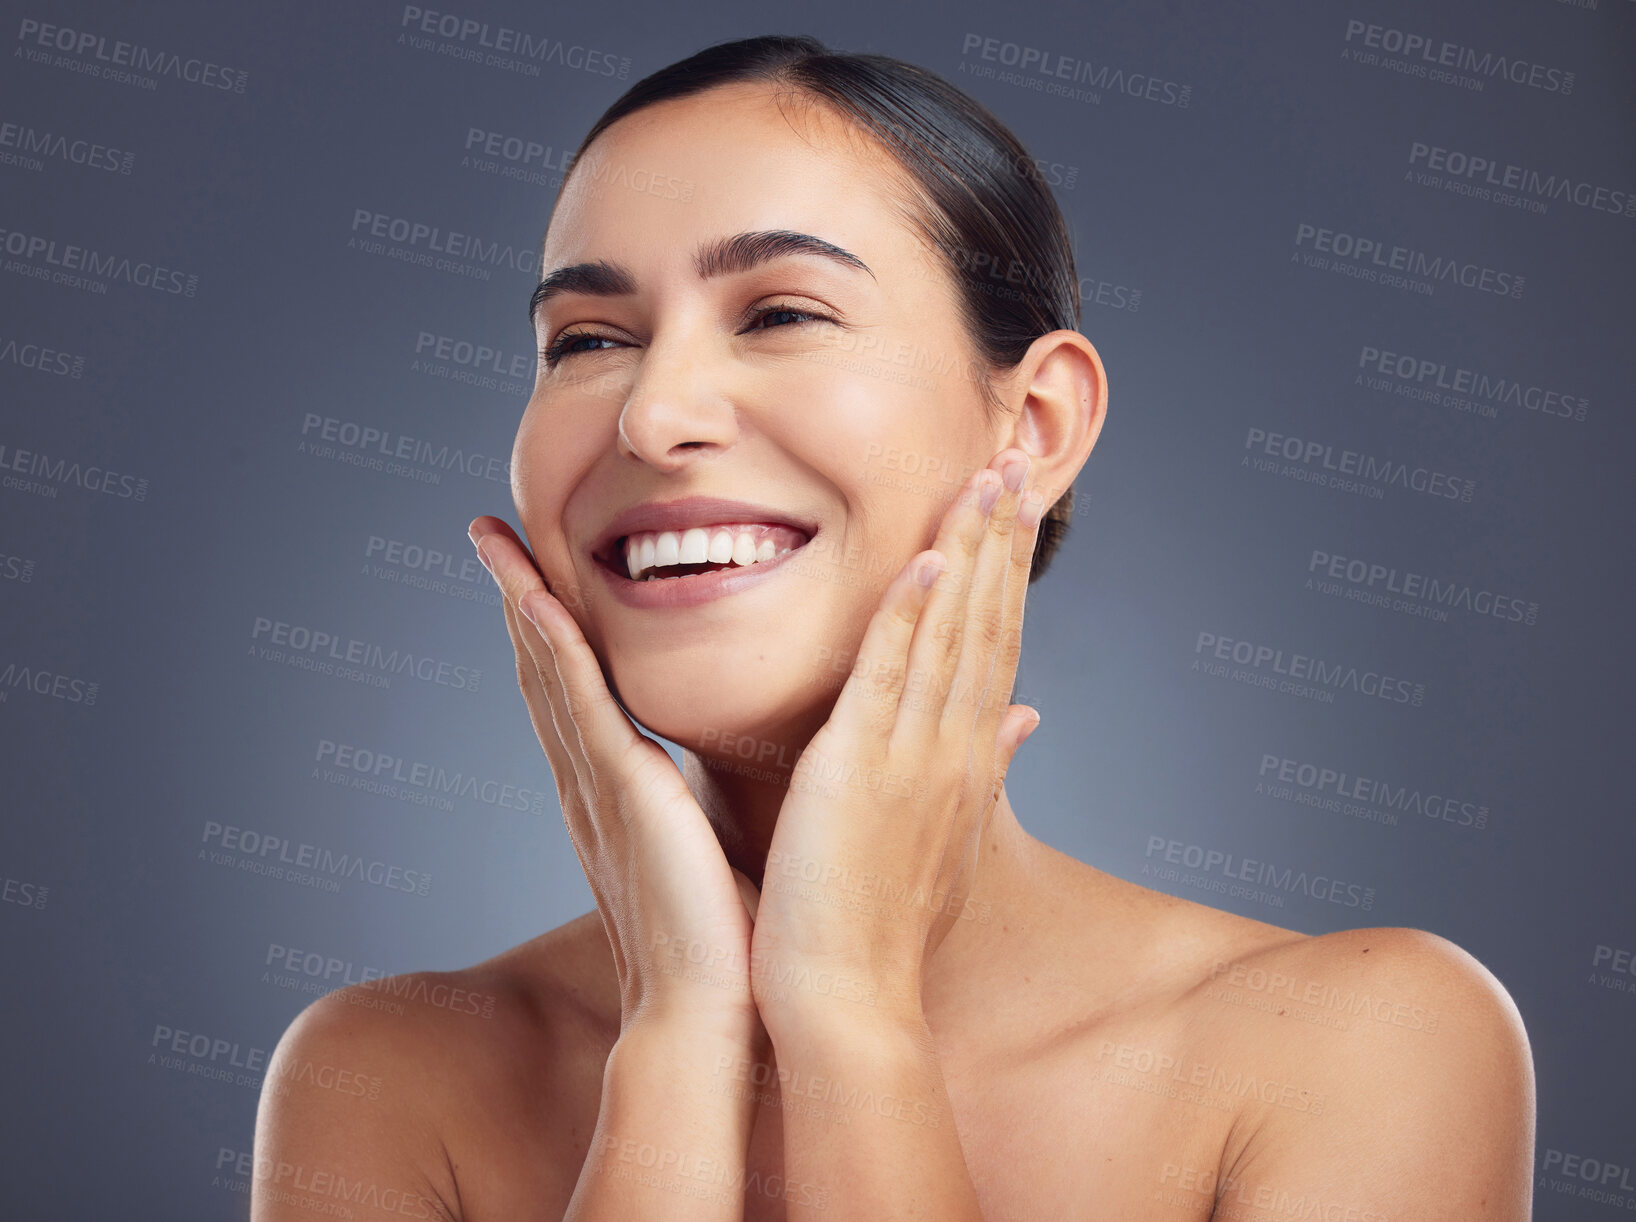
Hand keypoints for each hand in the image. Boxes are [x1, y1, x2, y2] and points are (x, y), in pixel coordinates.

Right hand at [468, 516, 764, 1041]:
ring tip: (495, 541)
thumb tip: (725, 781)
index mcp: (611, 795)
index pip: (573, 693)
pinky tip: (536, 599)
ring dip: (521, 601)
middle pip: (544, 670)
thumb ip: (697, 808)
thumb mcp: (704, 852)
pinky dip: (554, 650)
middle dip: (518, 597)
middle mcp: (589, 784)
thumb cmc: (717, 942)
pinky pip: (582, 706)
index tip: (534, 572)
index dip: (548, 630)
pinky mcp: (625, 794)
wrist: (703, 1013)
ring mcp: (598, 786)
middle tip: (491, 534)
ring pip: (551, 673)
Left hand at [748, 449, 1044, 1033]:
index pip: (994, 644)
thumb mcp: (949, 838)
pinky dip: (911, 614)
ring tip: (988, 477)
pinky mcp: (860, 769)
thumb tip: (1024, 718)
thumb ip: (984, 768)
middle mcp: (953, 749)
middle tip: (1018, 457)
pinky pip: (891, 676)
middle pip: (988, 623)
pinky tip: (925, 555)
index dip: (1007, 571)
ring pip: (952, 634)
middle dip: (1004, 538)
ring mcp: (913, 756)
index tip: (1016, 507)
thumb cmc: (883, 925)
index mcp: (964, 760)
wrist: (849, 999)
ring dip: (971, 552)